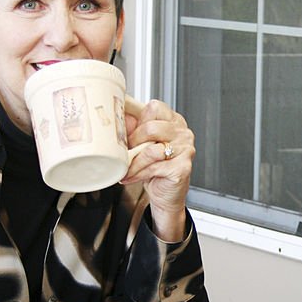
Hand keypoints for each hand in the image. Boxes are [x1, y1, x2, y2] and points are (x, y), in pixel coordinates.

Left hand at [122, 98, 194, 241]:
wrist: (166, 194)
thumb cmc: (155, 168)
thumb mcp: (142, 144)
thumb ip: (133, 128)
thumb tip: (116, 115)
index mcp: (174, 122)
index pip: (155, 107)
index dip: (138, 120)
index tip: (129, 132)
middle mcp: (183, 133)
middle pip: (151, 127)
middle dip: (133, 141)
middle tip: (125, 152)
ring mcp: (185, 150)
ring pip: (151, 149)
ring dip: (133, 161)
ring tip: (125, 167)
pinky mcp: (182, 168)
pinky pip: (154, 167)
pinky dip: (138, 173)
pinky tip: (130, 177)